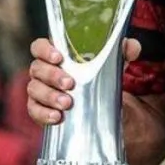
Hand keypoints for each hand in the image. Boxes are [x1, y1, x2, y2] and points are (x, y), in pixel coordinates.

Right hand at [27, 37, 141, 125]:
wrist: (100, 105)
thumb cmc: (100, 76)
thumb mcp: (115, 63)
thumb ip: (124, 51)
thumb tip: (131, 46)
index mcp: (57, 54)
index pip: (39, 46)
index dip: (45, 50)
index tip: (59, 57)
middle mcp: (45, 71)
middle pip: (37, 68)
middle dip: (52, 75)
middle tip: (70, 83)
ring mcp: (40, 91)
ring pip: (34, 89)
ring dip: (49, 96)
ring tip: (67, 103)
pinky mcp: (40, 109)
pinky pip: (34, 111)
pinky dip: (44, 113)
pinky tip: (57, 117)